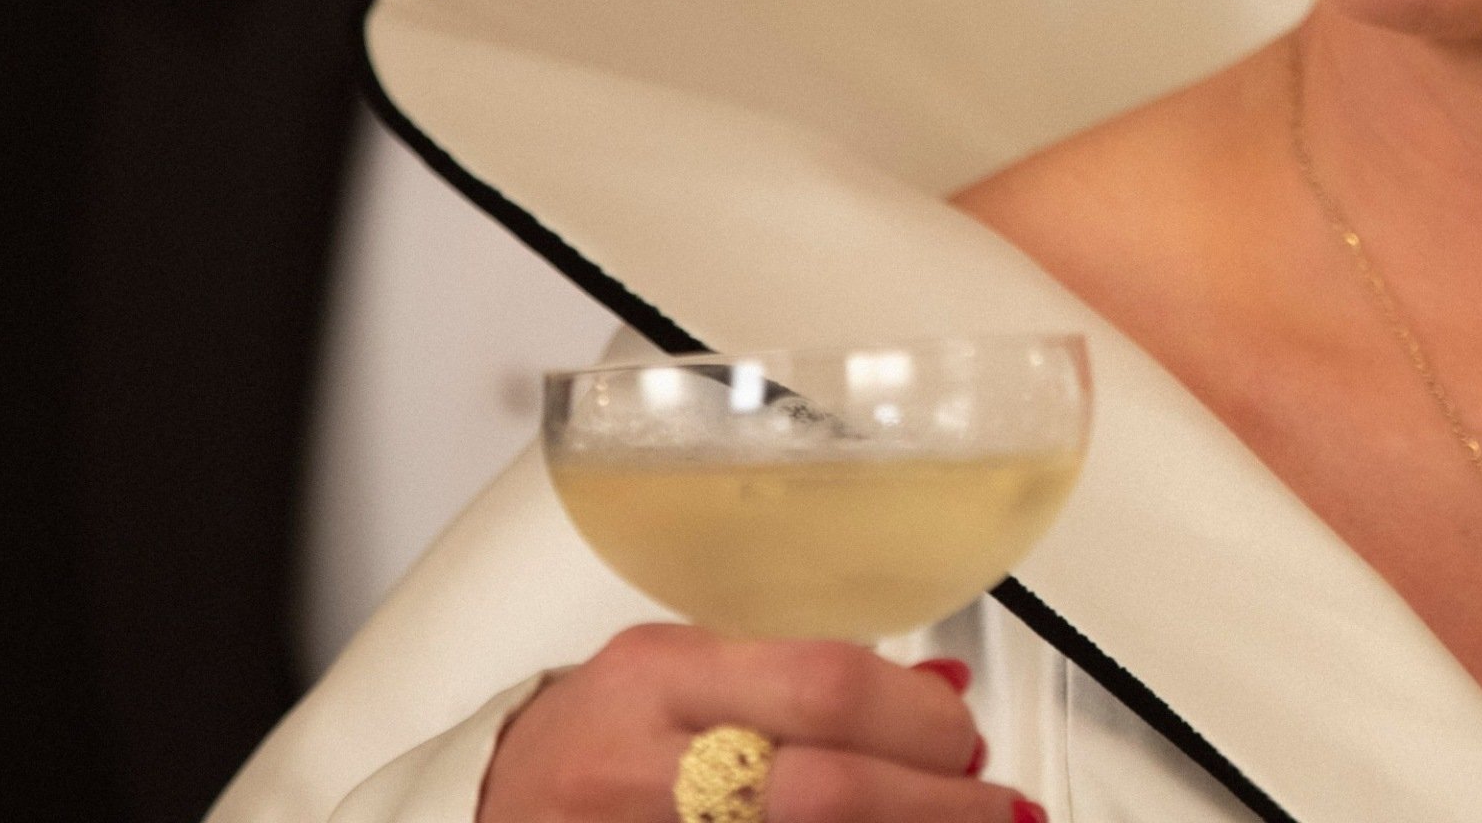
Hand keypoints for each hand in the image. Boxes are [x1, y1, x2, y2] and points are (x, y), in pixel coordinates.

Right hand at [481, 626, 1028, 821]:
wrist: (487, 809)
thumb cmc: (598, 738)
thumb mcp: (684, 672)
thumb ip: (801, 678)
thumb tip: (942, 698)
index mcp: (662, 679)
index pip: (821, 685)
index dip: (917, 722)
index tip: (963, 738)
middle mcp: (644, 769)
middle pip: (822, 792)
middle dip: (932, 804)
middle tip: (993, 807)